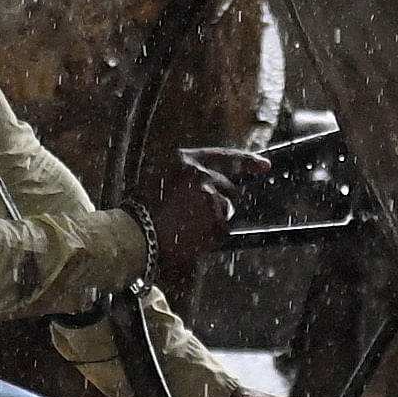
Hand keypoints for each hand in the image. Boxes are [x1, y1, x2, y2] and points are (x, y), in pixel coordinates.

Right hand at [142, 145, 269, 279]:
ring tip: (184, 229)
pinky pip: (222, 232)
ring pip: (225, 212)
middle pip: (228, 189)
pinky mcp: (215, 220)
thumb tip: (211, 185)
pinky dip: (210, 239)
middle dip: (220, 203)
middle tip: (193, 218)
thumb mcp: (158, 181)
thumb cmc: (139, 214)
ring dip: (212, 222)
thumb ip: (185, 178)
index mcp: (183, 160)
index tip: (264, 166)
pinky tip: (190, 239)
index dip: (247, 161)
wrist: (133, 237)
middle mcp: (200, 174)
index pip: (225, 156)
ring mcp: (210, 197)